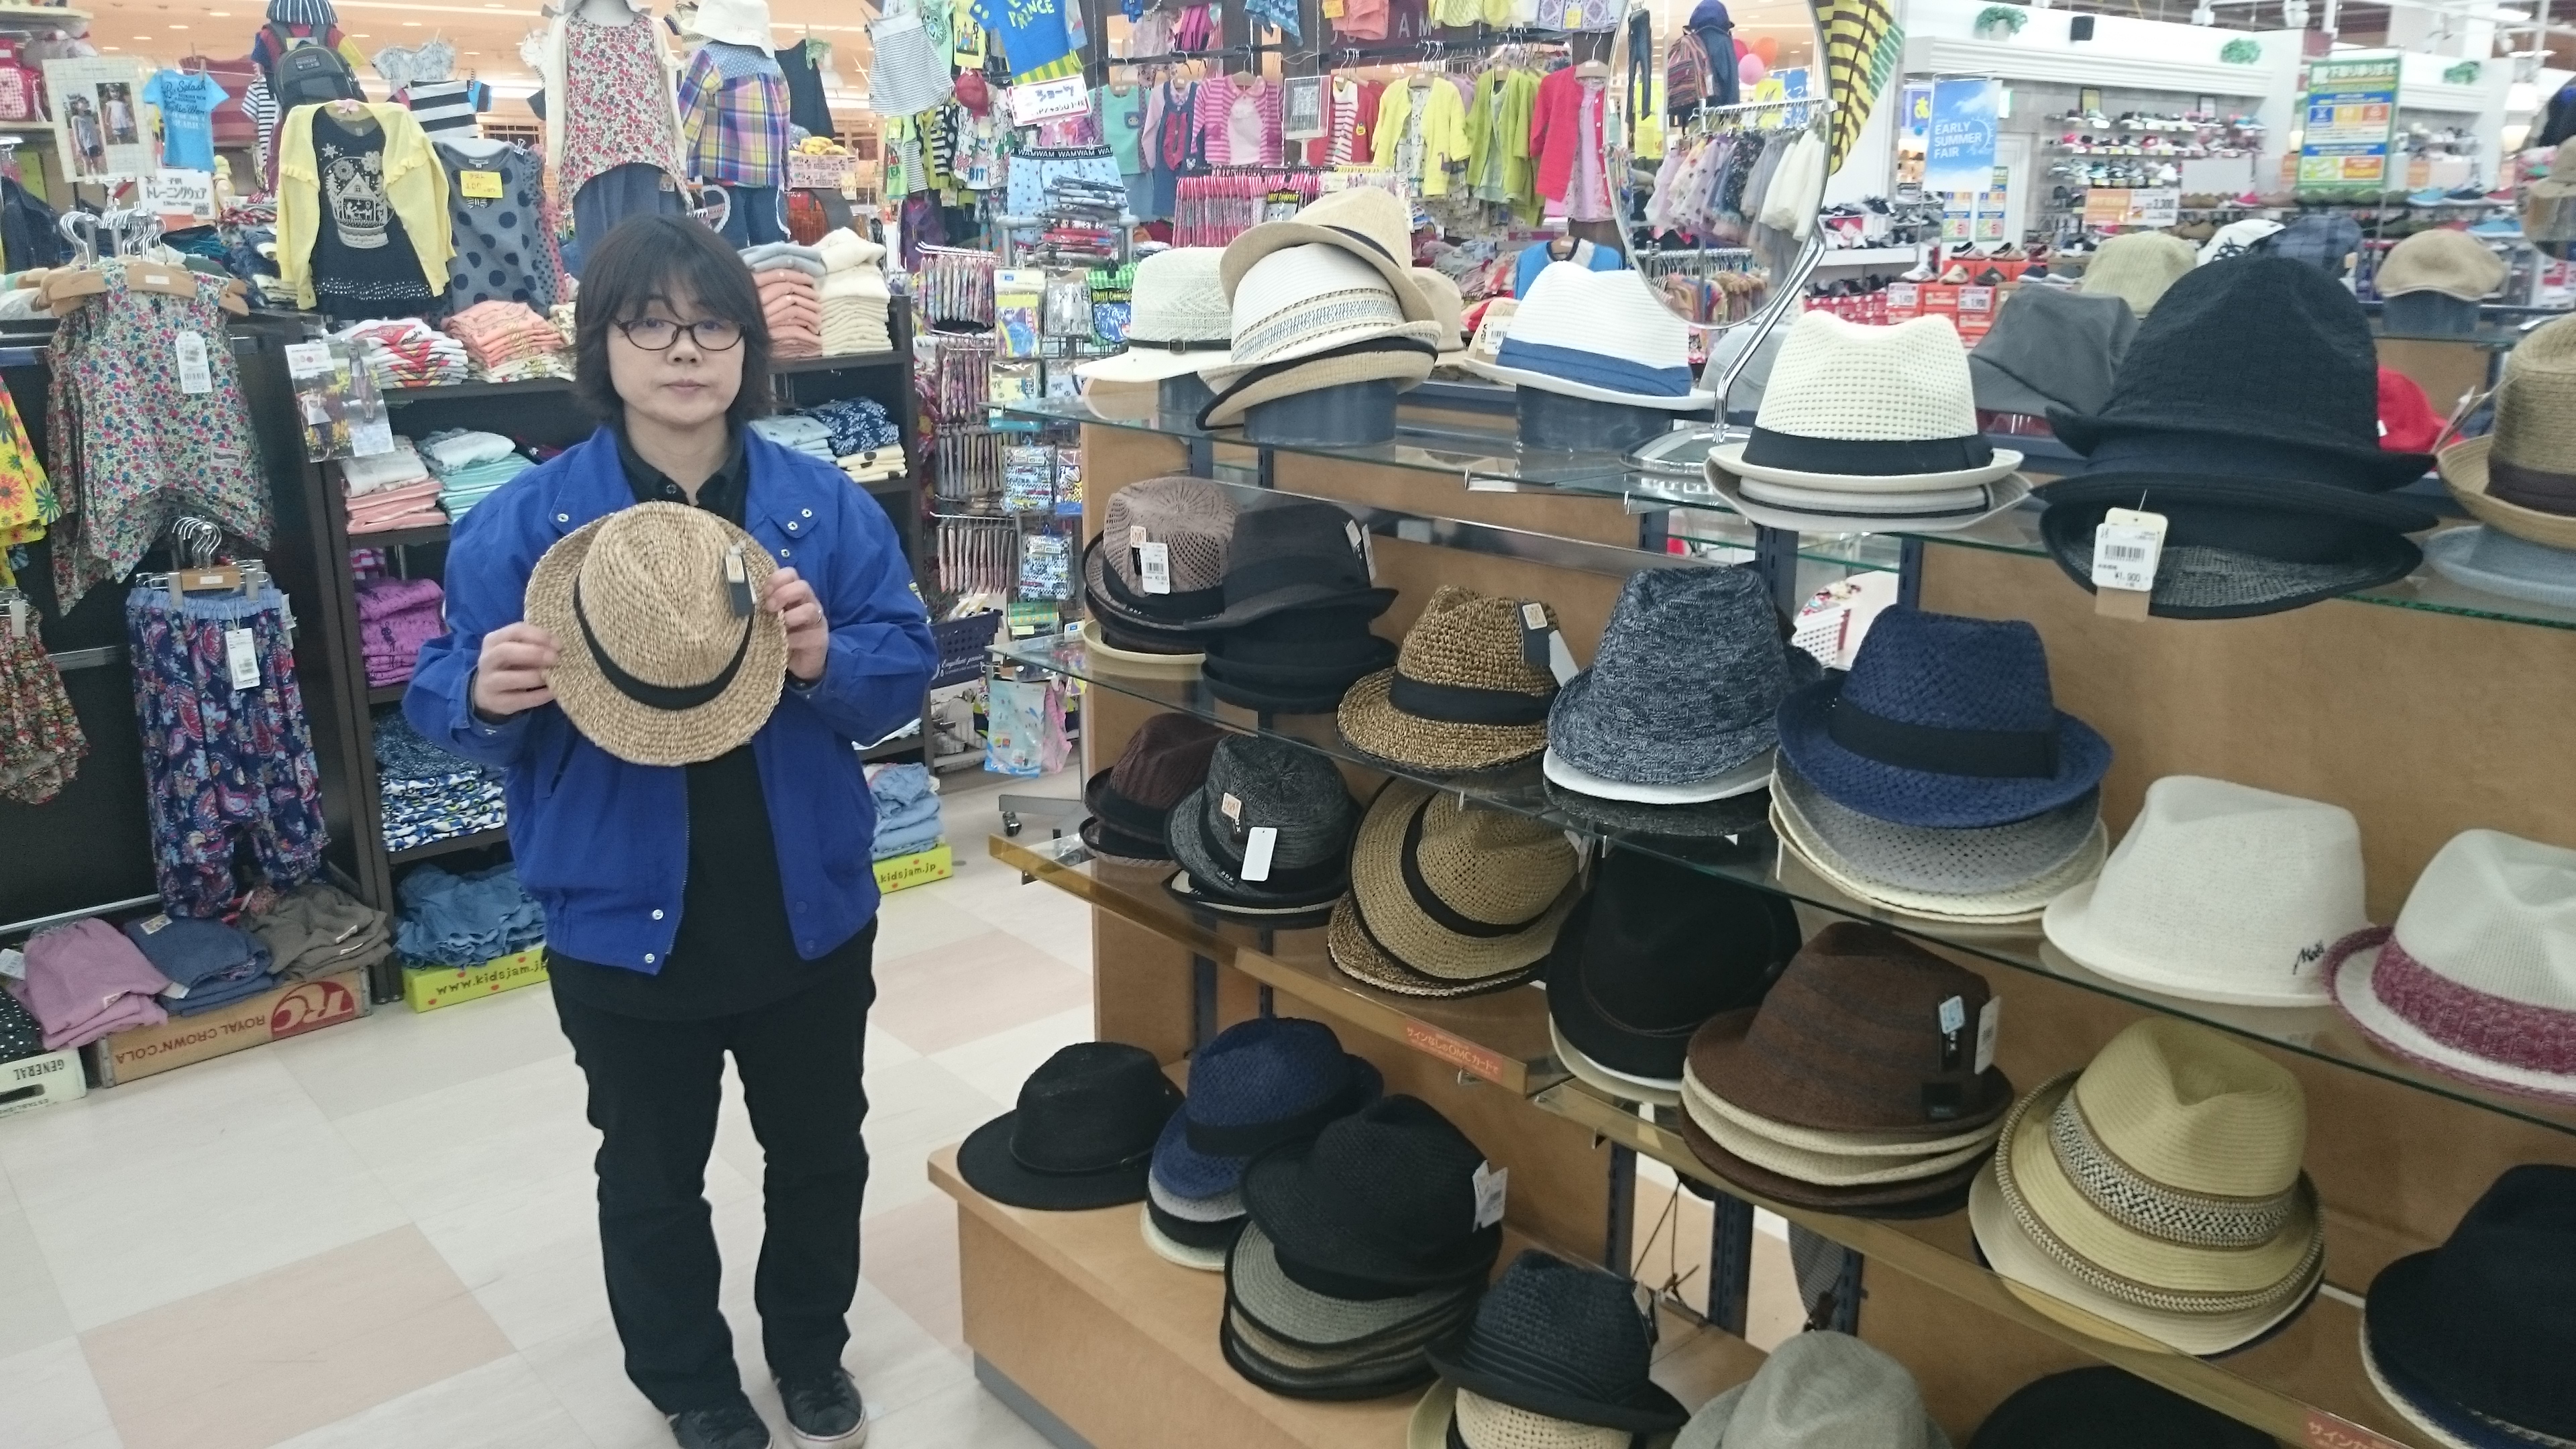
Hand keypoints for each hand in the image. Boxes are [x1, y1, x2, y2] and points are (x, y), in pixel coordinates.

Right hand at [471, 622, 559, 719]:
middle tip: (555, 658)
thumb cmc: (511, 664)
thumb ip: (534, 645)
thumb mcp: (517, 649)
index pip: (515, 631)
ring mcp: (488, 682)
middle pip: (506, 652)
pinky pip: (518, 699)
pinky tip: (552, 692)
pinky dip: (538, 696)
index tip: (558, 644)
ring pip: (510, 678)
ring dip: (535, 676)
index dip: (539, 636)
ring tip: (554, 676)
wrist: (489, 691)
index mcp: (493, 640)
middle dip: (534, 654)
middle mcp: (487, 659)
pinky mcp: (495, 702)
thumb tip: (559, 648)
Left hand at [764, 568, 827, 682]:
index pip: (790, 575)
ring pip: (810, 609)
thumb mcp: (769, 618)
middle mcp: (808, 603)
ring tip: (780, 625)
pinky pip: (808, 635)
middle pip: (803, 586)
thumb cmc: (779, 636)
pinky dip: (793, 639)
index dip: (777, 579)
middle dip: (783, 594)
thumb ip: (763, 606)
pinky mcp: (820, 639)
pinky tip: (784, 643)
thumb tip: (742, 597)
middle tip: (769, 607)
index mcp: (794, 594)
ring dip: (791, 616)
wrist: (797, 663)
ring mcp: (817, 621)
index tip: (764, 592)